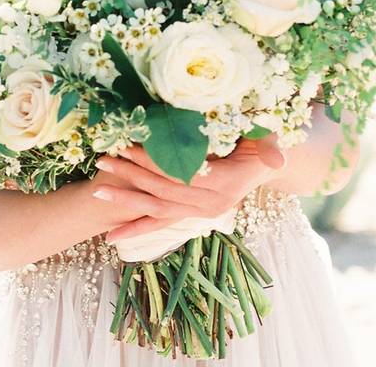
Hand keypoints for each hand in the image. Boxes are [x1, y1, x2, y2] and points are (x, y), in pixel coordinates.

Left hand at [92, 136, 286, 241]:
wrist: (264, 163)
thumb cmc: (264, 142)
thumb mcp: (270, 140)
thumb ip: (272, 149)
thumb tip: (277, 160)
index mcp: (228, 184)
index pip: (184, 173)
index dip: (156, 160)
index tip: (129, 147)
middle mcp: (213, 204)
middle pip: (166, 190)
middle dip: (132, 175)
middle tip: (104, 161)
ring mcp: (201, 213)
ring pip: (159, 208)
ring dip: (127, 200)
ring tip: (98, 189)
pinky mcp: (191, 215)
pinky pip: (161, 224)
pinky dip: (136, 228)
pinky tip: (111, 235)